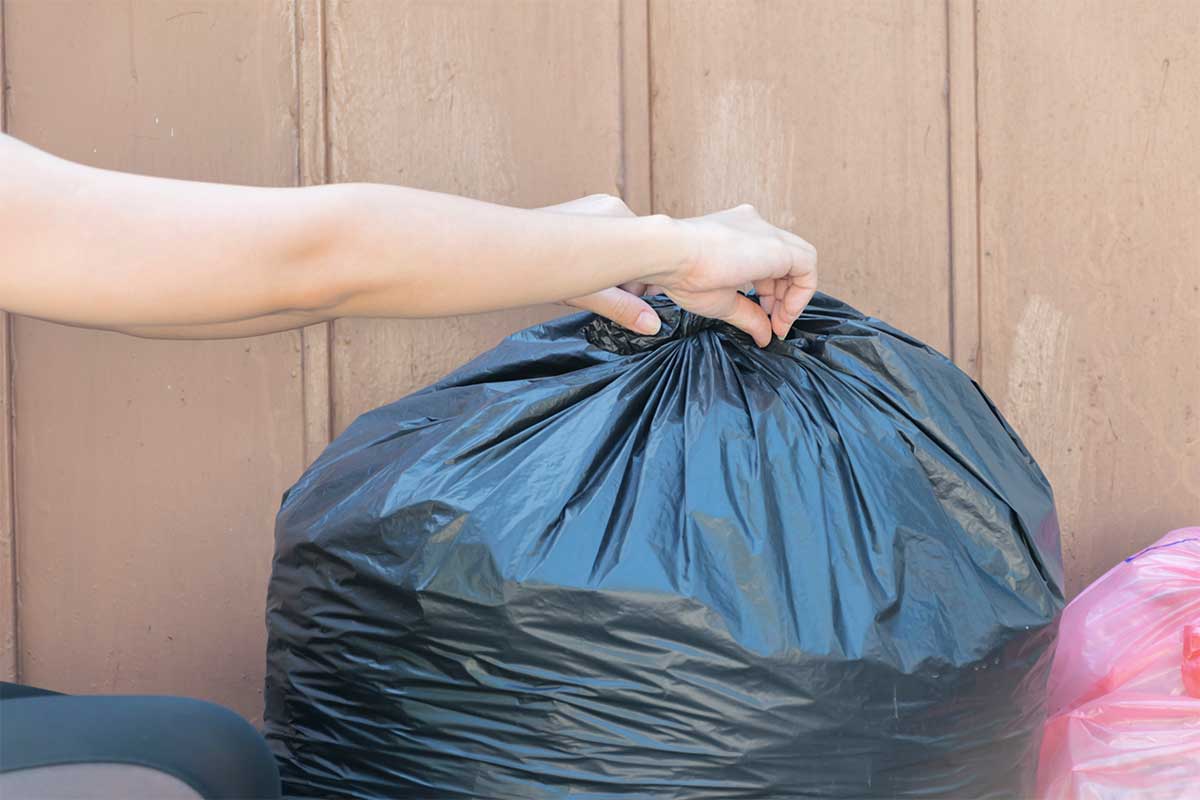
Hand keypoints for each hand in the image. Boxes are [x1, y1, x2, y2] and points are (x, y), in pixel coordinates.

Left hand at [542, 194, 665, 335]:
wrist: (501, 251)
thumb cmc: (540, 271)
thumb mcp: (588, 294)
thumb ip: (622, 308)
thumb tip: (653, 325)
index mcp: (619, 217)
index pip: (650, 257)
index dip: (643, 286)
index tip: (629, 304)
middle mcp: (612, 206)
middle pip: (638, 251)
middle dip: (628, 278)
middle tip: (605, 296)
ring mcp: (598, 206)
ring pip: (624, 247)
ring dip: (615, 270)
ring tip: (591, 285)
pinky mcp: (585, 212)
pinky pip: (609, 239)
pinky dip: (604, 259)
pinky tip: (585, 272)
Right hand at [546, 196, 816, 346]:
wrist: (666, 250)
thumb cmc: (679, 272)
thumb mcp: (719, 300)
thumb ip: (746, 315)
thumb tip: (764, 338)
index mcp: (735, 232)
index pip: (765, 260)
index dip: (771, 292)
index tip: (764, 318)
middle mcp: (753, 224)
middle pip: (785, 259)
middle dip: (782, 295)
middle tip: (771, 323)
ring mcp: (765, 231)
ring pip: (799, 261)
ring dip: (792, 296)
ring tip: (777, 322)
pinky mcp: (776, 244)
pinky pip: (807, 267)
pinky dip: (801, 295)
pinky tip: (782, 317)